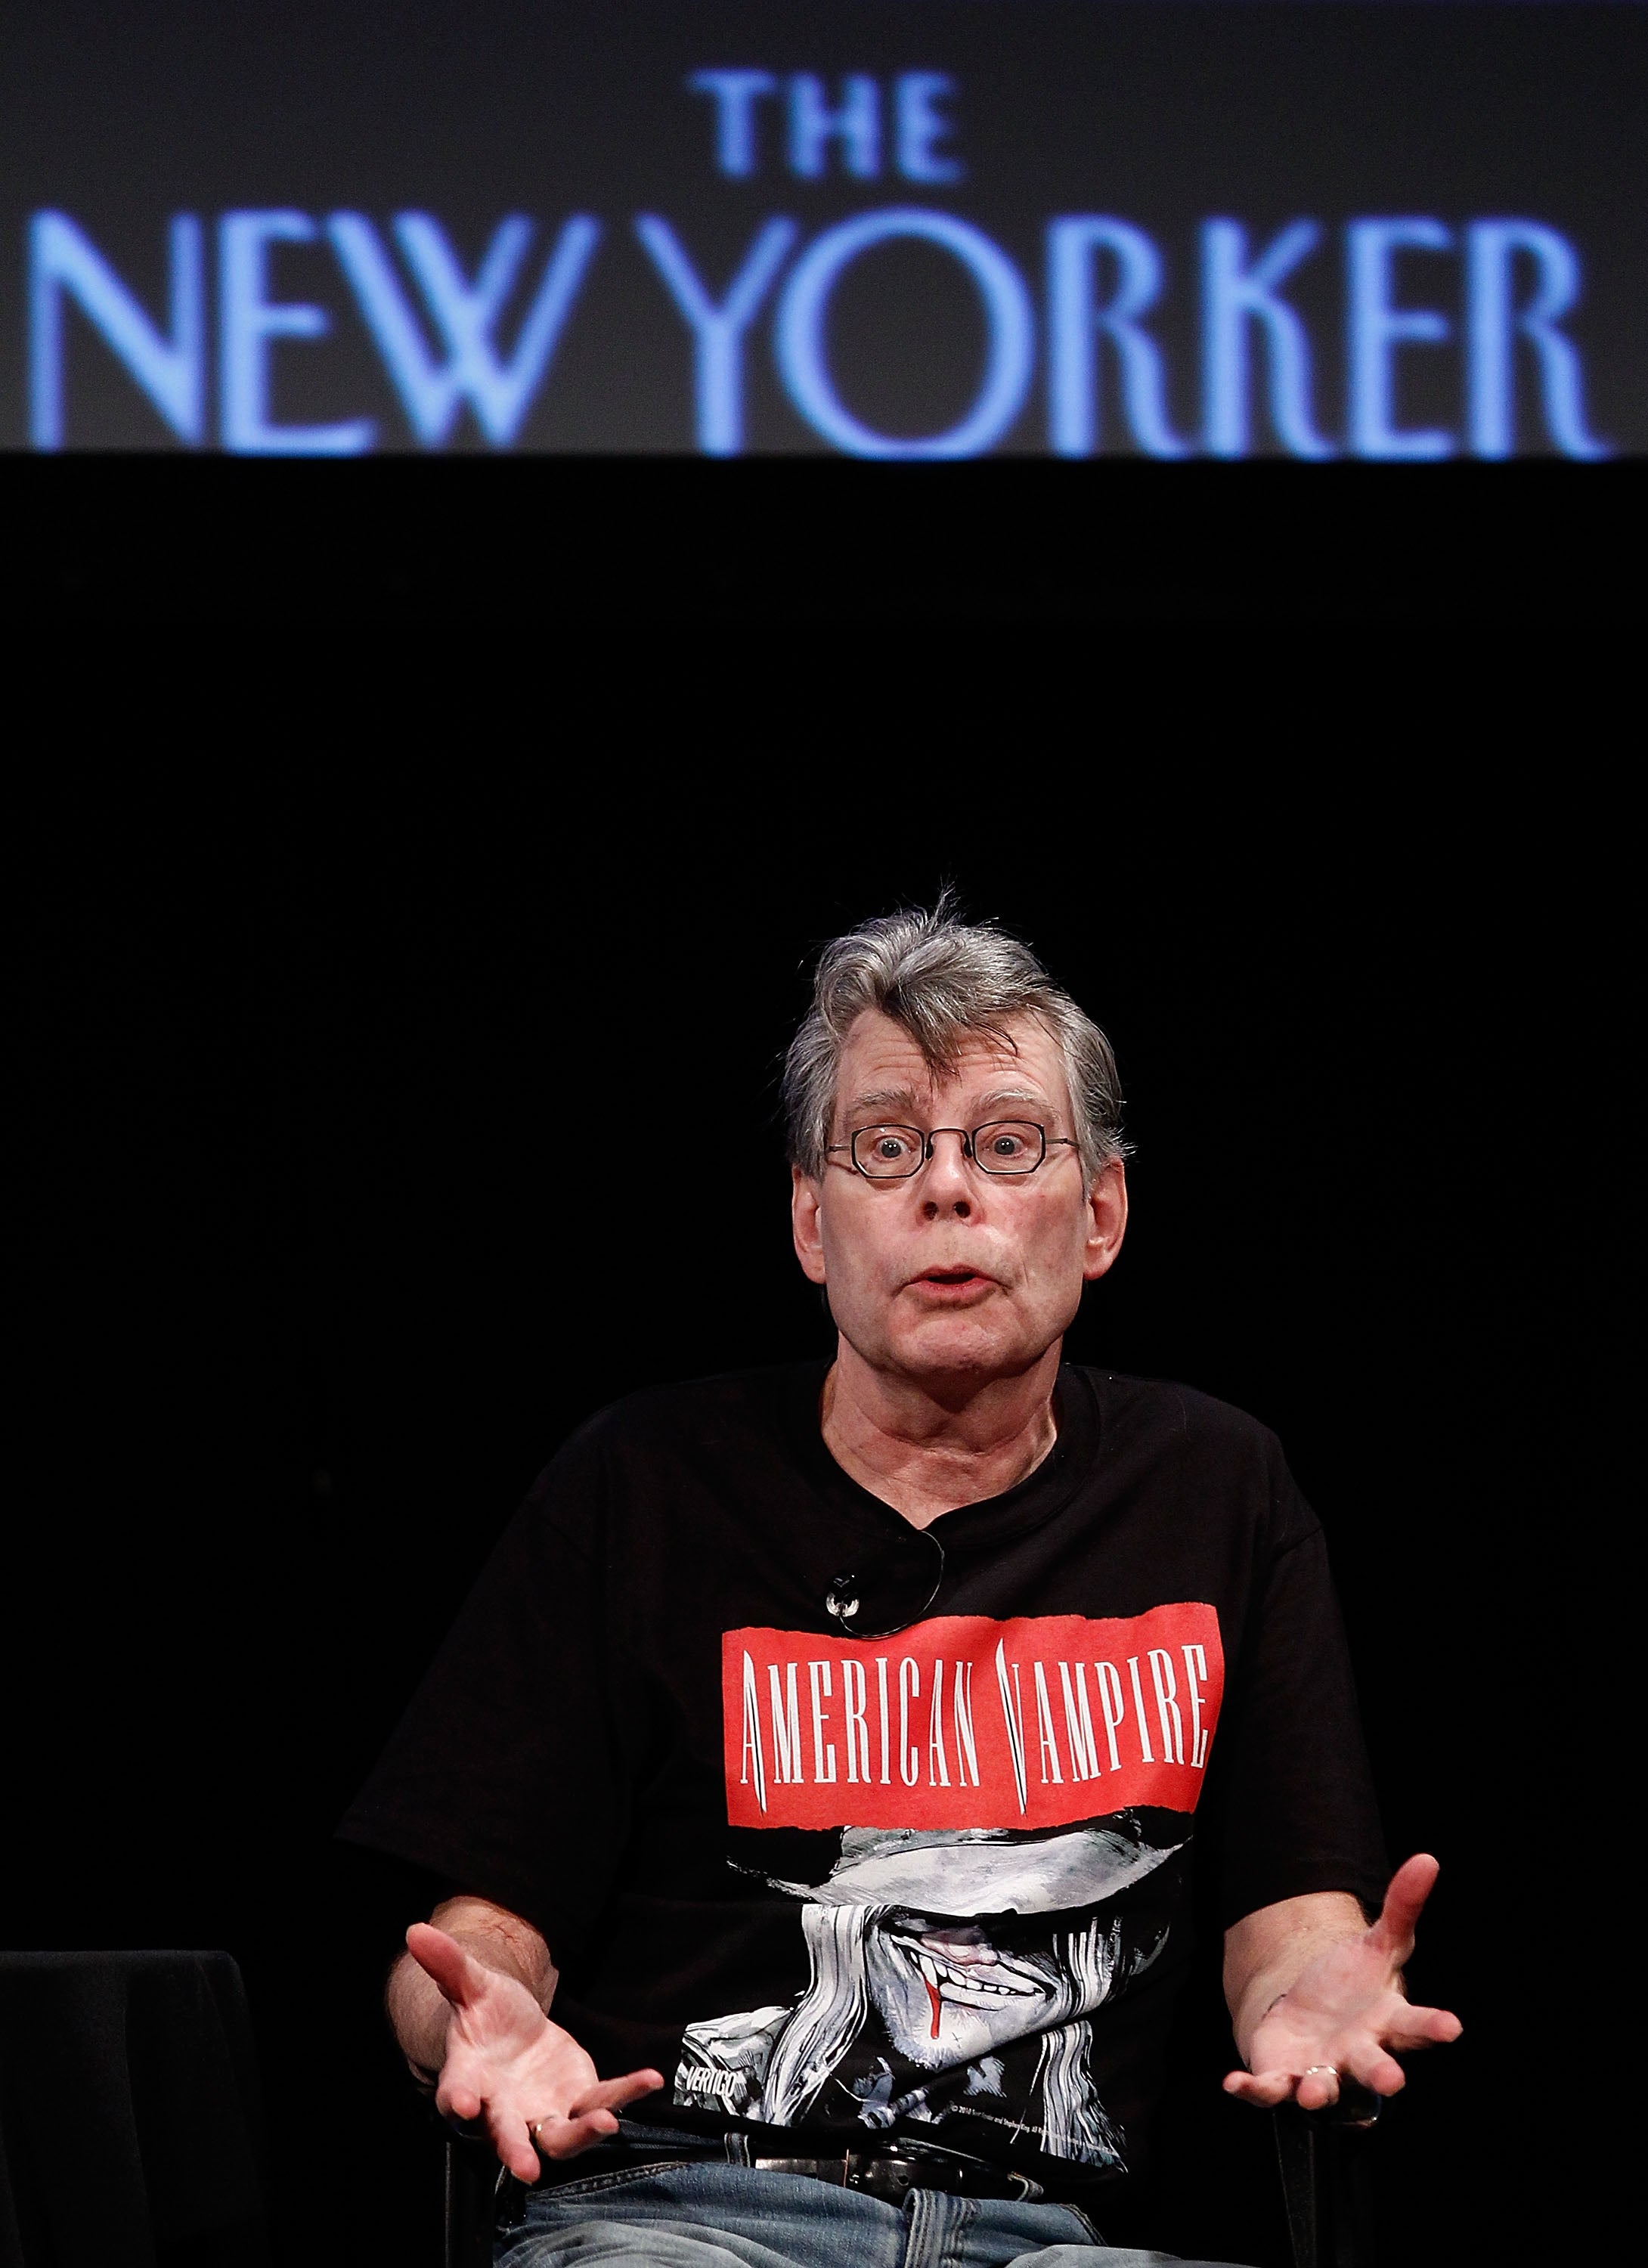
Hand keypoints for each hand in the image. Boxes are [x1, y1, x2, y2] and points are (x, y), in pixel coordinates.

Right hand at [407, 1923, 662, 2179]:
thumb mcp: (470, 1985)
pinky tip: (650, 2079)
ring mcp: (542, 2111)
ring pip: (560, 2136)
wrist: (516, 2033)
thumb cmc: (487, 2016)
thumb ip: (448, 1964)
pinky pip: (603, 2103)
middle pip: (508, 2136)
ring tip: (607, 2122)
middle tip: (527, 2168)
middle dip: (516, 2151)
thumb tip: (415, 1930)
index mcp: (470, 2080)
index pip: (458, 2094)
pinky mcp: (577, 2101)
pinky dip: (625, 2094)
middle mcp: (504, 2109)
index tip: (463, 2106)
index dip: (458, 2101)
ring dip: (582, 2133)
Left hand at [1224, 1854, 1461, 2112]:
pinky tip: (1233, 2082)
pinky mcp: (1283, 2075)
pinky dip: (1253, 2088)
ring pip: (1322, 2086)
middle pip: (1372, 2066)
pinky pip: (1268, 2086)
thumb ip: (1402, 1906)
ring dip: (1317, 2091)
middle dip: (1381, 2074)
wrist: (1314, 2014)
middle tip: (1393, 2082)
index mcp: (1387, 2022)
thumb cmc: (1358, 1985)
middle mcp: (1357, 2053)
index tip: (1453, 2027)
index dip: (1434, 2026)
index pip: (1416, 2025)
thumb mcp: (1380, 1942)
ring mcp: (1321, 2070)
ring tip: (1312, 2094)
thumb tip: (1427, 1859)